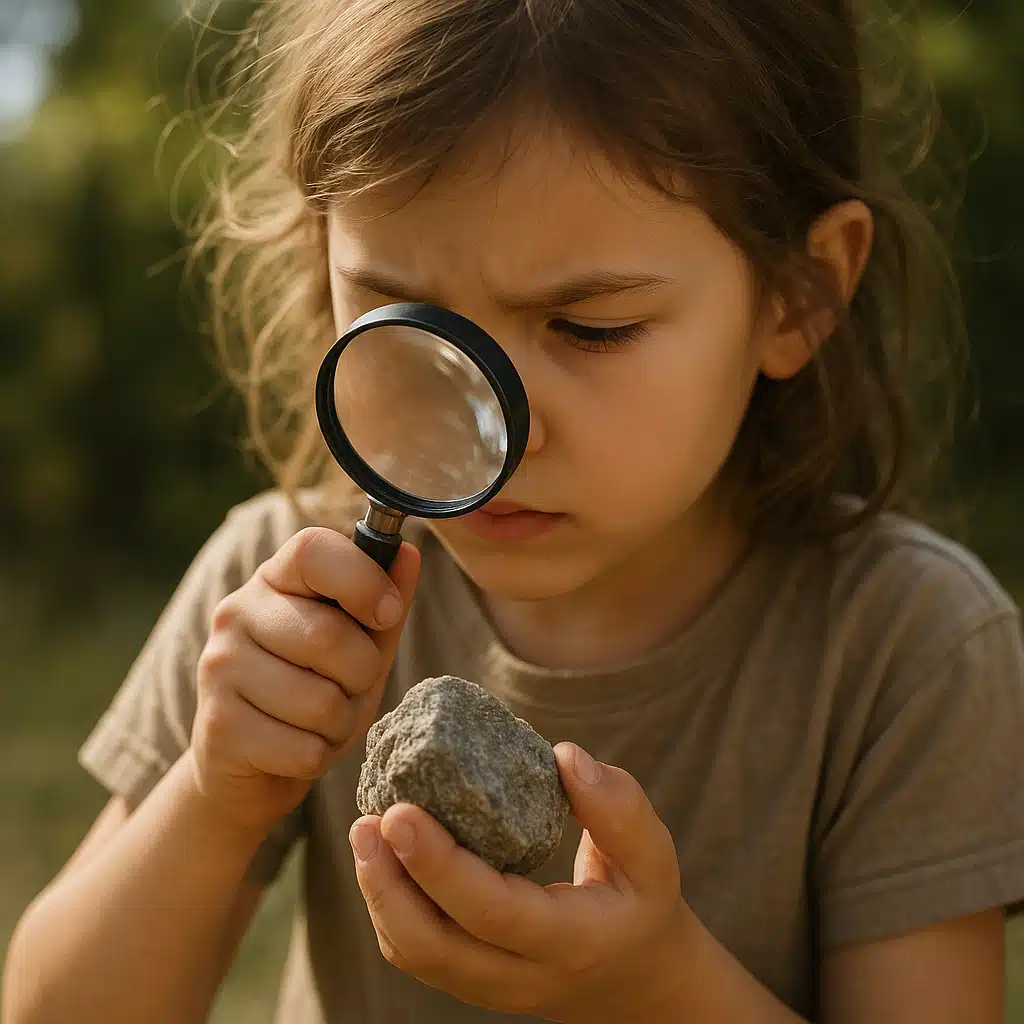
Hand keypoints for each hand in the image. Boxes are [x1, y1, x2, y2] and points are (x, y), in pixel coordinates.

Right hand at [191, 527, 420, 834]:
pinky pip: (303, 748)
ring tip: (323, 720)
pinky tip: (298, 747)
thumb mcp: (361, 643)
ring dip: (341, 721)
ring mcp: (219, 667)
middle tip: (350, 686)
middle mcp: (237, 613)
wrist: (251, 765)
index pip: (313, 550)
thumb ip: (386, 600)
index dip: (362, 579)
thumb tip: (409, 553)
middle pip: (328, 635)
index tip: (388, 613)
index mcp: (274, 578)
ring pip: (320, 701)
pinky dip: (318, 756)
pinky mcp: (218, 726)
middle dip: (362, 672)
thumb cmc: (317, 689)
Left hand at [349, 742, 693, 1022]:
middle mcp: (522, 977)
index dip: (438, 865)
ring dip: (379, 893)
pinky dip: (389, 905)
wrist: (637, 983)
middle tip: (368, 819)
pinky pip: (417, 952)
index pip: (492, 912)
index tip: (400, 812)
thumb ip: (619, 806)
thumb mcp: (653, 855)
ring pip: (415, 955)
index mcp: (571, 942)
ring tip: (364, 830)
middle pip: (434, 946)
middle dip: (387, 883)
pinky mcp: (469, 980)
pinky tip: (382, 856)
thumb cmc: (640, 903)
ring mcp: (490, 987)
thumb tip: (563, 755)